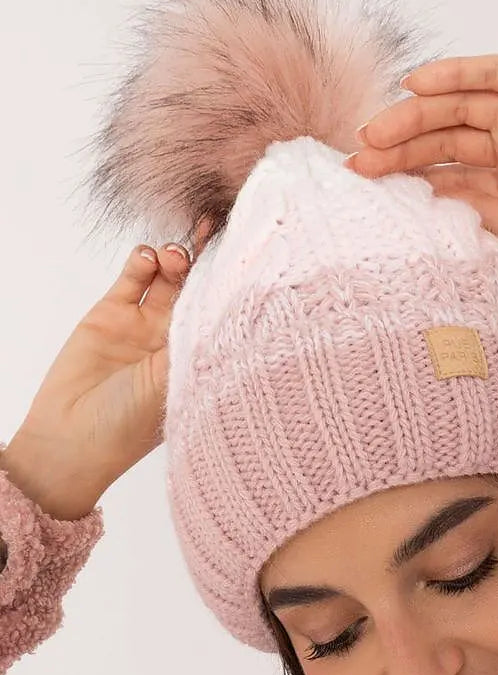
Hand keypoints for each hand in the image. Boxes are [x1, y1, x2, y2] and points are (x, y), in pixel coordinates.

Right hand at [7, 218, 213, 517]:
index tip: (247, 257)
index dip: (231, 287)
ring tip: (175, 255)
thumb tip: (230, 311)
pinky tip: (148, 256)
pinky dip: (142, 261)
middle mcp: (176, 340)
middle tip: (214, 237)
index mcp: (201, 360)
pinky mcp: (111, 314)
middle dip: (207, 262)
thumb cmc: (130, 428)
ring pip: (167, 278)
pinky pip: (133, 278)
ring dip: (175, 259)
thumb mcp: (174, 387)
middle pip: (198, 290)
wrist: (73, 437)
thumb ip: (196, 346)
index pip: (222, 315)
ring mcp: (144, 325)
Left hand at [346, 54, 497, 268]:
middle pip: (445, 141)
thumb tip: (425, 203)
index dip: (407, 180)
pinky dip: (451, 74)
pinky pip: (488, 73)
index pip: (449, 177)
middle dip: (400, 150)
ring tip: (374, 134)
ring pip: (458, 108)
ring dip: (414, 117)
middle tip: (359, 161)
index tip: (366, 189)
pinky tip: (414, 86)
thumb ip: (477, 215)